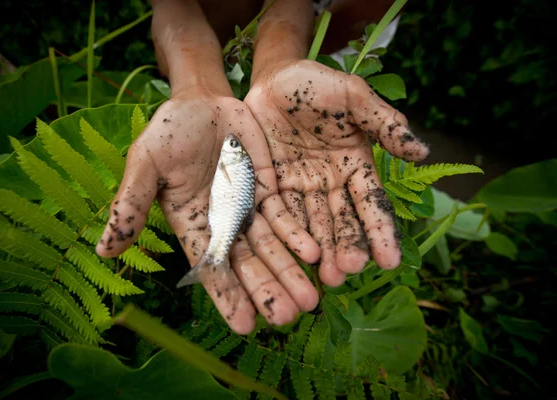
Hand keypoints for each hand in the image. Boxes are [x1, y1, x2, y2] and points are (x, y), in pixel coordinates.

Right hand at [96, 92, 320, 333]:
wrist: (201, 101)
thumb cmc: (167, 133)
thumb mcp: (146, 164)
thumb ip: (132, 204)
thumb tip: (103, 250)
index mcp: (191, 226)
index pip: (210, 268)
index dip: (227, 297)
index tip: (245, 326)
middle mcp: (222, 225)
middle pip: (247, 265)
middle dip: (267, 291)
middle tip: (288, 318)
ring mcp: (247, 208)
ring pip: (271, 247)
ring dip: (289, 273)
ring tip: (309, 301)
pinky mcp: (267, 189)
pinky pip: (285, 216)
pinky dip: (298, 236)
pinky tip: (314, 253)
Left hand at [245, 59, 429, 285]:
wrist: (272, 78)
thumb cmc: (316, 84)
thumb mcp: (353, 96)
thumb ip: (384, 122)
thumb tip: (422, 152)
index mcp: (355, 164)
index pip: (370, 202)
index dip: (379, 230)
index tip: (389, 261)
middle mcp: (330, 183)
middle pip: (341, 220)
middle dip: (346, 247)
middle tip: (347, 272)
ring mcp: (300, 187)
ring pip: (312, 224)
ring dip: (320, 251)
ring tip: (326, 278)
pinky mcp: (271, 187)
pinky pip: (279, 213)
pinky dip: (287, 234)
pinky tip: (295, 257)